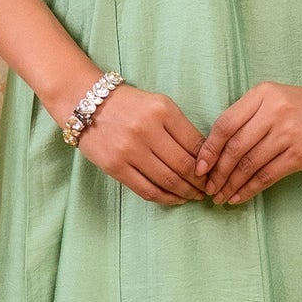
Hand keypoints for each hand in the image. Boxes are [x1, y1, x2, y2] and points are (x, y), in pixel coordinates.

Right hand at [75, 81, 207, 204]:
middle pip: (184, 165)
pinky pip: (147, 190)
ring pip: (168, 180)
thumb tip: (204, 158)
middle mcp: (146, 129)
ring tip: (196, 195)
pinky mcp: (115, 166)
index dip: (210, 162)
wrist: (85, 101)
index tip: (215, 171)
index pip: (196, 143)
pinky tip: (176, 199)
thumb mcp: (158, 104)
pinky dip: (166, 198)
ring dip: (187, 192)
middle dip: (202, 182)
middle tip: (210, 189)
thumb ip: (180, 127)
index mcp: (162, 110)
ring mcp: (129, 150)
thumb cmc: (128, 104)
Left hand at [196, 82, 301, 205]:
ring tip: (220, 196)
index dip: (209, 149)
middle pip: (235, 147)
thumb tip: (214, 152)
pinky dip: (249, 189)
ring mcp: (288, 133)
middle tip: (208, 188)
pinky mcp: (300, 154)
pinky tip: (239, 197)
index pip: (226, 124)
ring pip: (250, 164)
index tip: (199, 168)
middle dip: (217, 172)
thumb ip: (247, 116)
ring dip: (231, 184)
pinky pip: (267, 176)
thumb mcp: (273, 99)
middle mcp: (274, 111)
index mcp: (262, 94)